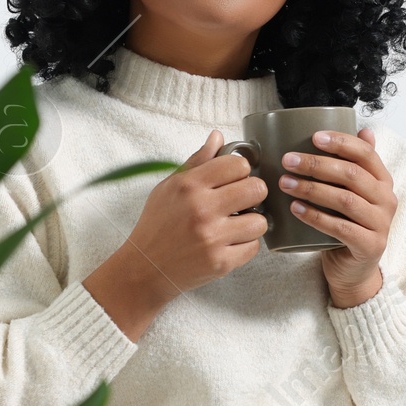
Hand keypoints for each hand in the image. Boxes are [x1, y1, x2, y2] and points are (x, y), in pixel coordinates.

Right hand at [84, 130, 267, 339]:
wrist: (145, 269)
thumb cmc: (157, 225)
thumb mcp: (169, 187)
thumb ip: (197, 162)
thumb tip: (218, 137)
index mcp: (189, 186)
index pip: (238, 164)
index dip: (240, 171)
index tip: (234, 180)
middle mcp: (202, 209)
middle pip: (257, 189)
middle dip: (253, 193)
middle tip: (242, 201)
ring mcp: (212, 238)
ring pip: (260, 221)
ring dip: (252, 222)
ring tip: (236, 224)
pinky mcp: (220, 262)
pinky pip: (254, 247)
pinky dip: (245, 244)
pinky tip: (231, 241)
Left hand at [280, 128, 393, 308]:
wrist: (353, 270)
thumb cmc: (348, 225)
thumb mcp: (352, 193)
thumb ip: (356, 164)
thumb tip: (363, 129)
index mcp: (382, 180)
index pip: (365, 153)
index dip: (340, 142)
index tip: (313, 137)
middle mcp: (386, 199)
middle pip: (352, 175)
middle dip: (317, 164)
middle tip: (288, 160)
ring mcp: (381, 224)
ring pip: (345, 200)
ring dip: (312, 189)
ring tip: (285, 183)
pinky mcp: (370, 245)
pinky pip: (341, 228)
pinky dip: (316, 217)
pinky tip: (296, 208)